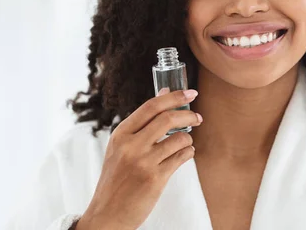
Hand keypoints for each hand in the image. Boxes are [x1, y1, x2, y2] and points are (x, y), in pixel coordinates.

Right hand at [76, 89, 202, 229]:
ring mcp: (143, 162)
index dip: (174, 96)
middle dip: (189, 115)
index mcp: (121, 134)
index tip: (190, 92)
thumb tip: (164, 92)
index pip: (151, 106)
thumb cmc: (116, 179)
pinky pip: (181, 157)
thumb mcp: (120, 147)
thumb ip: (141, 123)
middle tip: (197, 117)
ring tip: (185, 143)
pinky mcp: (155, 179)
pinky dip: (188, 153)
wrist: (107, 214)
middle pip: (168, 118)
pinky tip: (184, 154)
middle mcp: (131, 146)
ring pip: (179, 138)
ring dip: (188, 139)